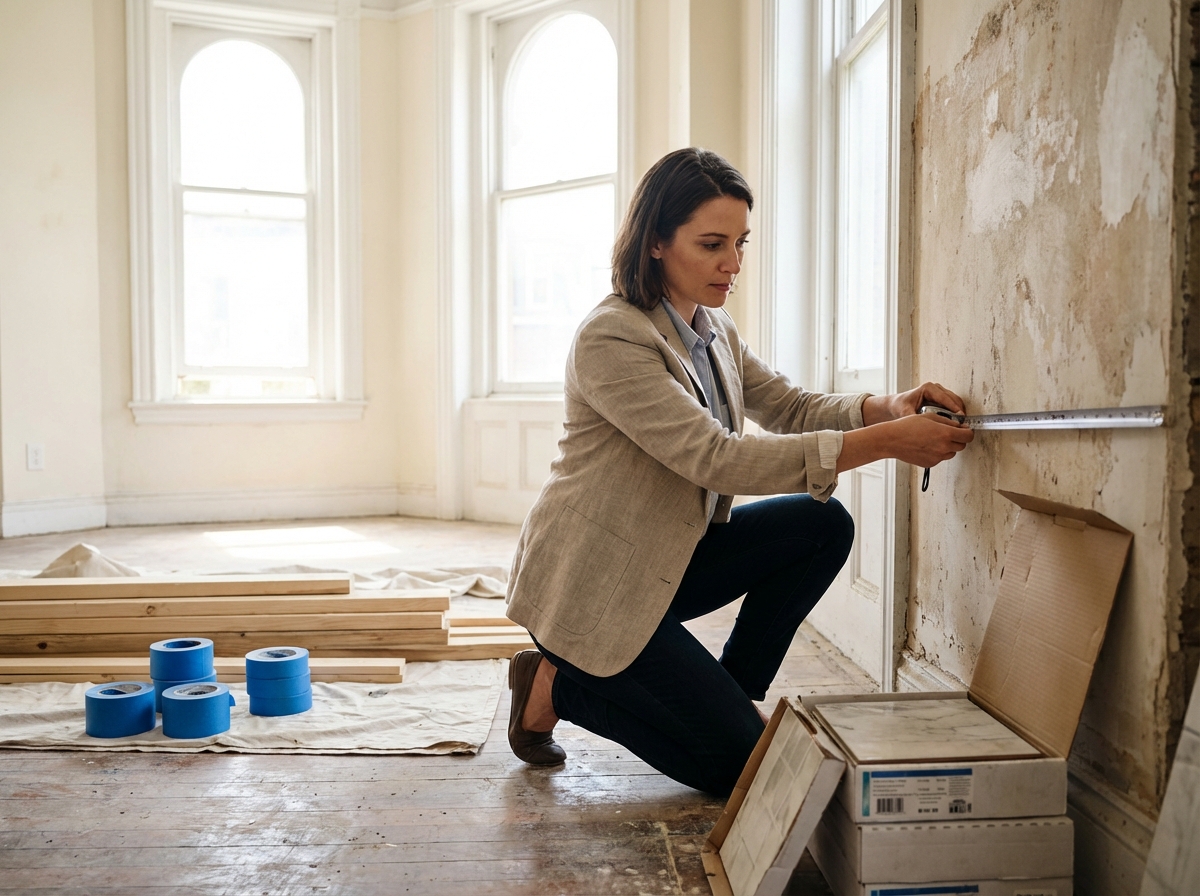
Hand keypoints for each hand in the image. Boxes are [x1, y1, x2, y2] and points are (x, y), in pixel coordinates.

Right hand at [839, 412, 973, 471]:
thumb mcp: (930, 416)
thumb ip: (948, 421)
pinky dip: (938, 452)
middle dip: (958, 438)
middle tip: (948, 432)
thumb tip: (959, 426)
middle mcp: (944, 447)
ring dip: (949, 446)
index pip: (968, 436)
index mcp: (945, 434)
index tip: (965, 429)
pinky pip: (940, 458)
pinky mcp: (930, 464)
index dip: (968, 431)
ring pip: (952, 452)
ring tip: (934, 438)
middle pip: (962, 445)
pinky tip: (926, 445)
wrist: (892, 440)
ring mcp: (937, 457)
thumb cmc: (907, 426)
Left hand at [862, 382, 965, 424]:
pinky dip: (956, 414)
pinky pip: (953, 406)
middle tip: (963, 424)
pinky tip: (956, 425)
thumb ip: (914, 417)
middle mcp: (936, 389)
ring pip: (955, 402)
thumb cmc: (899, 406)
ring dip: (959, 413)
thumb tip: (924, 425)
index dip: (954, 407)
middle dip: (959, 411)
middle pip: (954, 399)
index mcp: (928, 388)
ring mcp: (940, 394)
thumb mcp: (905, 412)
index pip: (945, 397)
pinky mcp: (942, 400)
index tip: (961, 417)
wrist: (895, 406)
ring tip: (961, 426)